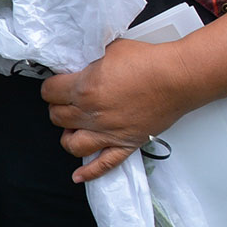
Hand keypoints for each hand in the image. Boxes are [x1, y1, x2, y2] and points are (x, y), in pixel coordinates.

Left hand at [40, 39, 189, 181]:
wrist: (177, 77)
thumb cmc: (148, 62)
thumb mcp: (108, 50)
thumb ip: (88, 61)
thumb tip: (78, 65)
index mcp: (85, 89)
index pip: (49, 92)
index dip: (51, 87)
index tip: (55, 86)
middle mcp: (93, 114)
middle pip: (57, 117)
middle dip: (57, 108)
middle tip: (64, 102)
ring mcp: (108, 132)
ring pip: (72, 144)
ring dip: (67, 136)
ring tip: (71, 128)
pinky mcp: (126, 144)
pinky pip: (104, 164)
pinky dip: (90, 173)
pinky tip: (79, 175)